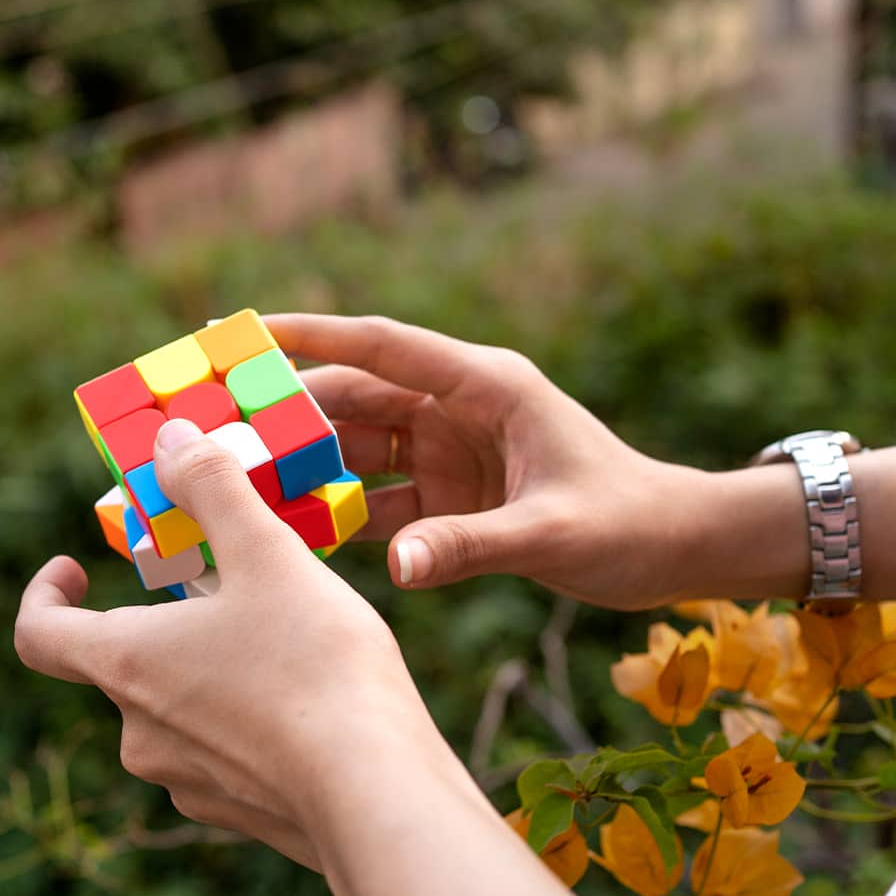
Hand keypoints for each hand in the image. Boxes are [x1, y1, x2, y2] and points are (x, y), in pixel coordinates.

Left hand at [14, 418, 459, 868]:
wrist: (376, 793)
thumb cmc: (316, 667)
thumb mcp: (268, 554)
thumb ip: (213, 488)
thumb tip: (169, 438)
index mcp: (125, 664)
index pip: (37, 635)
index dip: (44, 593)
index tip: (74, 565)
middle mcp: (138, 732)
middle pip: (126, 663)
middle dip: (168, 618)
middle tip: (229, 582)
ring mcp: (186, 782)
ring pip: (180, 708)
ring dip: (210, 667)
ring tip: (284, 636)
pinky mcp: (237, 814)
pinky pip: (226, 753)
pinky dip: (248, 718)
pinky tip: (312, 700)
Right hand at [268, 313, 708, 610]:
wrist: (678, 550)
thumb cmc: (632, 521)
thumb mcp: (554, 532)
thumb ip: (473, 547)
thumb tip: (397, 566)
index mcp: (484, 386)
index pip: (382, 345)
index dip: (312, 335)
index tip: (244, 329)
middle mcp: (458, 411)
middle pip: (354, 398)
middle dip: (287, 410)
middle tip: (217, 424)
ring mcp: (449, 455)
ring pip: (356, 450)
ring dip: (304, 465)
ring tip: (236, 480)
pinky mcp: (449, 501)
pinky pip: (376, 500)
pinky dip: (336, 514)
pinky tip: (287, 532)